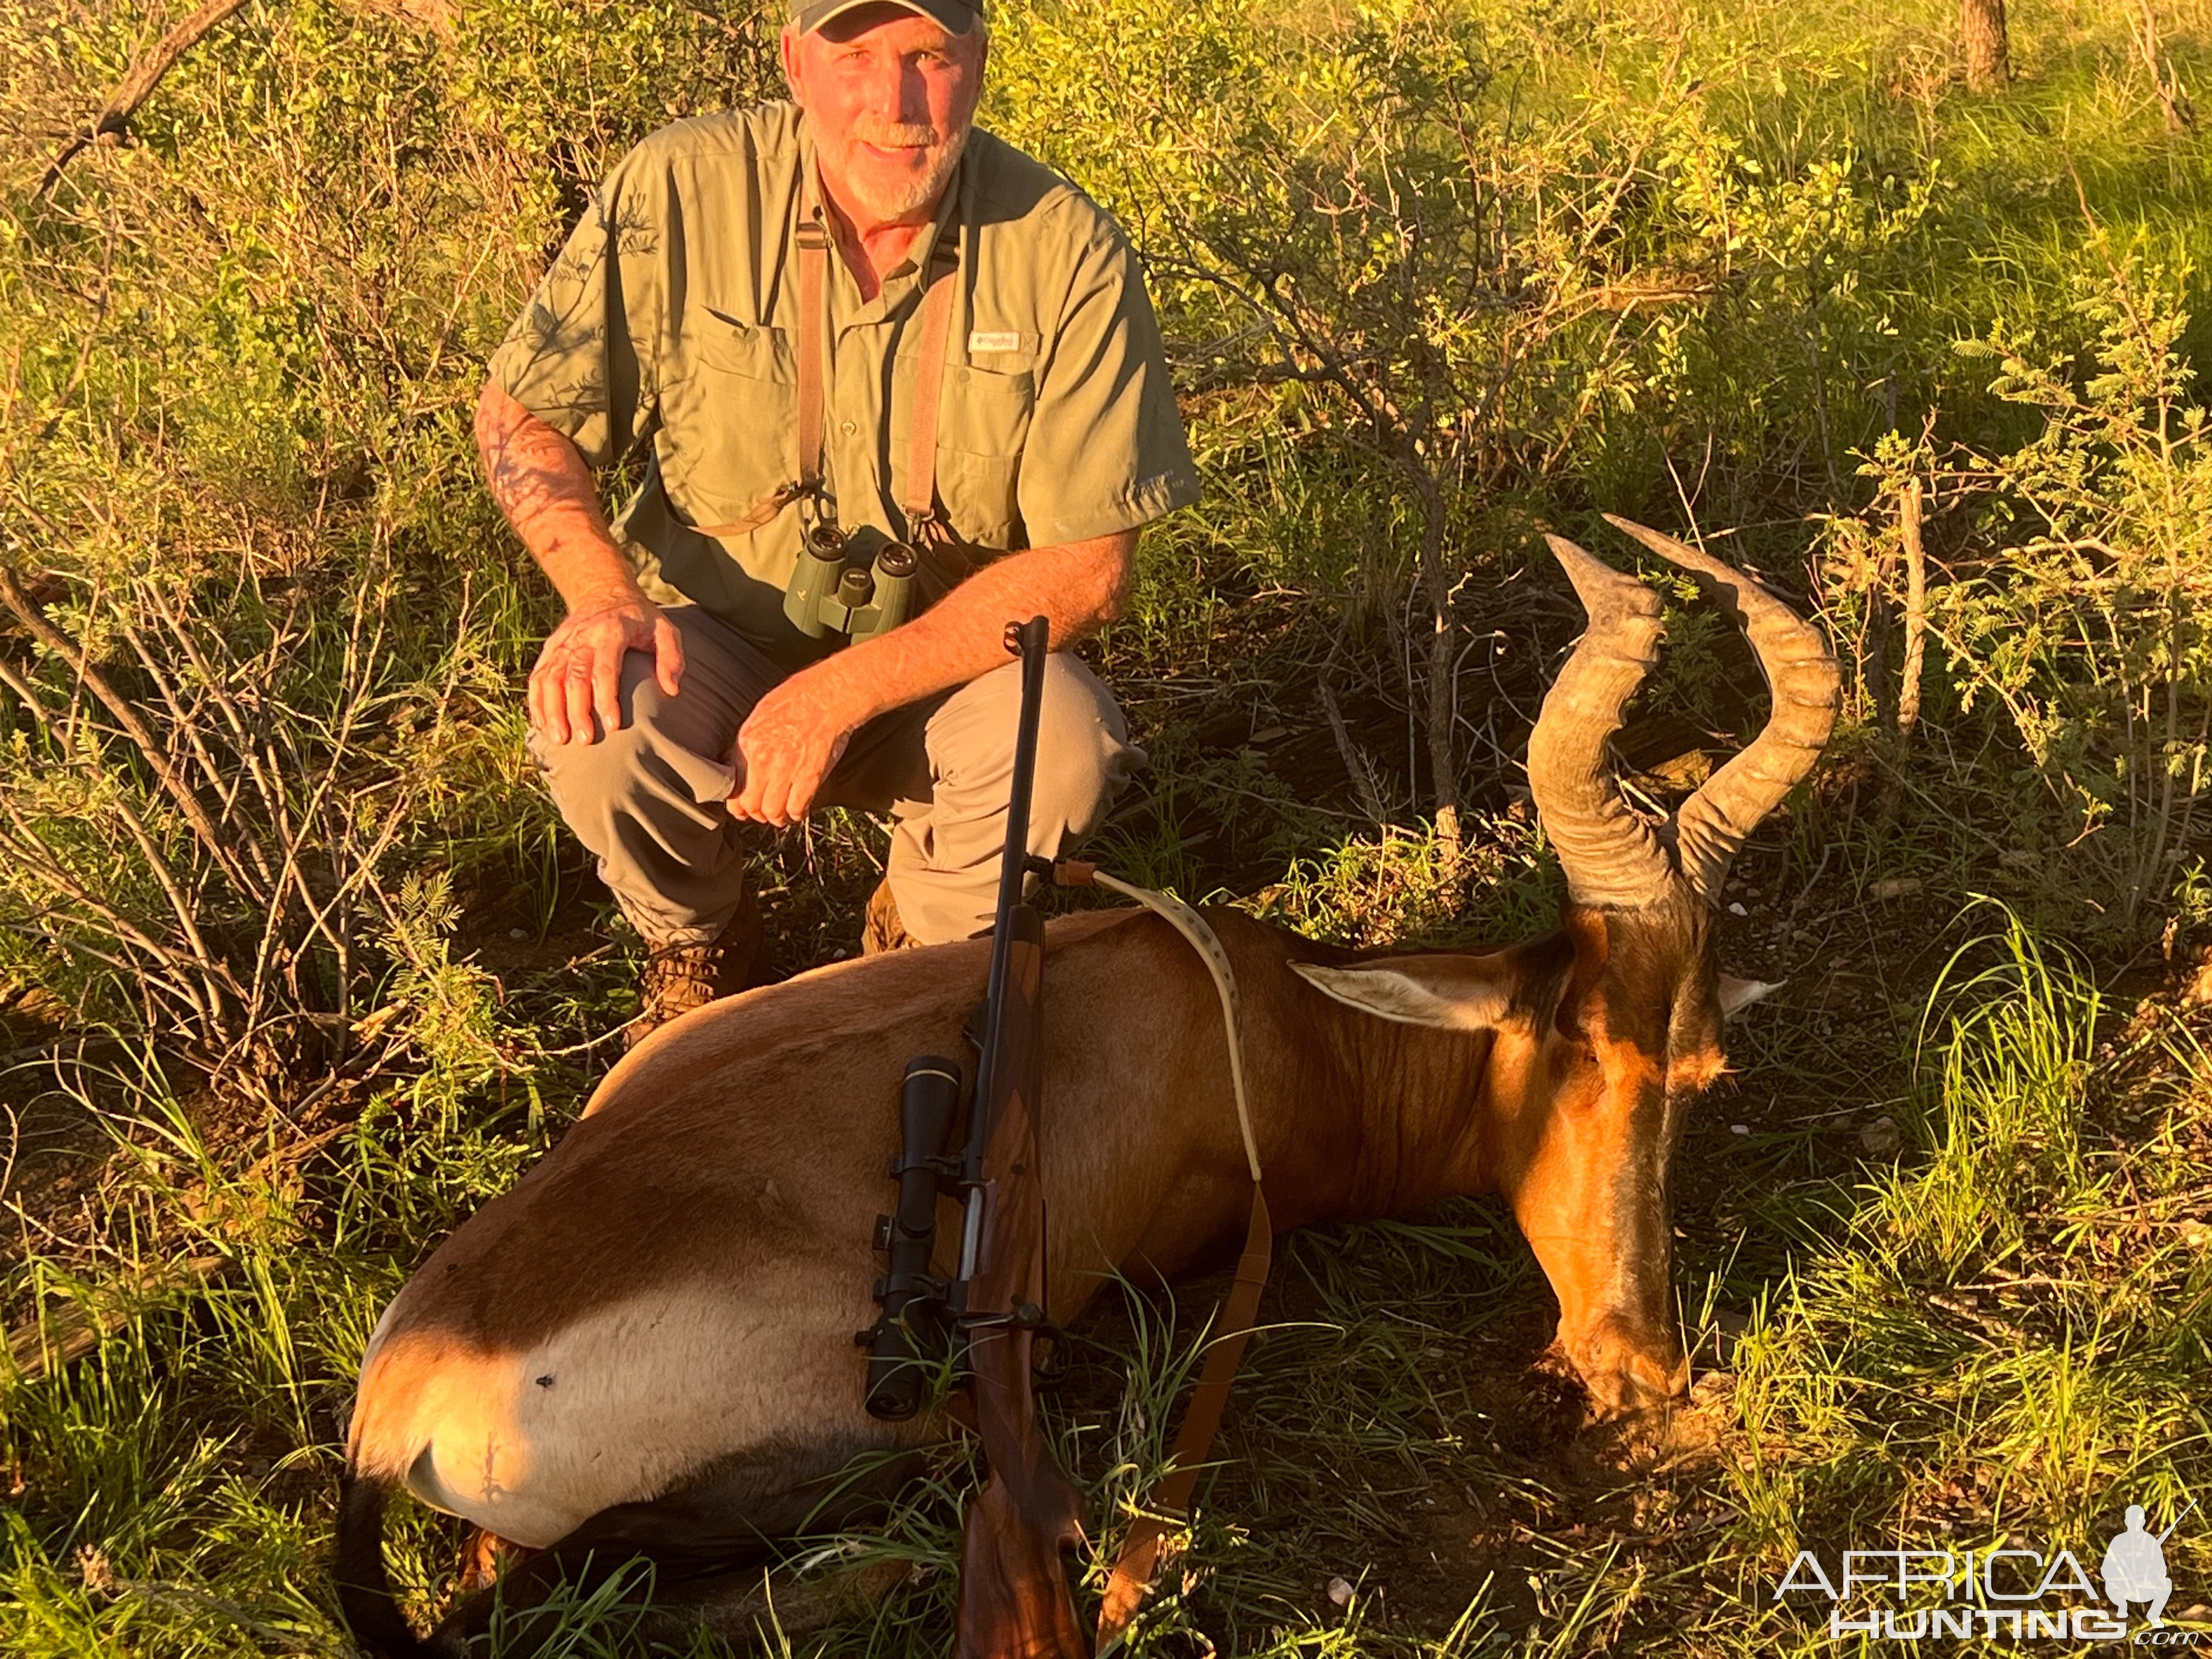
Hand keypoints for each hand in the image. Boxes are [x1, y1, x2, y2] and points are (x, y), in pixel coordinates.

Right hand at [529, 589, 683, 744]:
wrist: (604, 593)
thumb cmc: (639, 620)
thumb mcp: (665, 629)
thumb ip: (671, 657)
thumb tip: (672, 689)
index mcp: (611, 632)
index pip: (605, 669)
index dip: (606, 698)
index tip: (613, 726)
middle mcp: (581, 637)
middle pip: (574, 678)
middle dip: (577, 711)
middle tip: (585, 740)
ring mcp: (562, 644)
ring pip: (550, 679)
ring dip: (552, 710)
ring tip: (560, 739)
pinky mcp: (550, 650)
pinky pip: (537, 677)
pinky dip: (536, 702)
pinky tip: (542, 725)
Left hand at [729, 670, 863, 827]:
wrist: (829, 695)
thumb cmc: (800, 697)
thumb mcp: (761, 714)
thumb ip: (748, 742)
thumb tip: (739, 761)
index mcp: (747, 742)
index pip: (732, 785)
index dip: (737, 803)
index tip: (742, 808)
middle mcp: (762, 759)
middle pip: (750, 804)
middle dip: (756, 814)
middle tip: (764, 813)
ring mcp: (786, 770)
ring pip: (771, 812)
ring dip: (777, 818)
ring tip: (782, 815)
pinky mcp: (809, 777)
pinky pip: (796, 808)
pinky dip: (797, 814)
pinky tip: (799, 810)